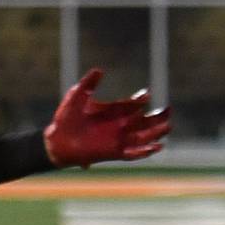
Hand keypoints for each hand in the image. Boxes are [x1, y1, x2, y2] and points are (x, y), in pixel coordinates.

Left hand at [43, 69, 171, 168]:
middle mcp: (117, 125)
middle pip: (144, 121)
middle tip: (168, 110)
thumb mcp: (76, 97)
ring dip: (156, 132)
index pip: (132, 105)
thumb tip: (99, 70)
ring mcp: (116, 139)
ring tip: (168, 126)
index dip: (140, 100)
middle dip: (157, 116)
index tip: (145, 95)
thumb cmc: (65, 119)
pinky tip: (158, 147)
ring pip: (142, 136)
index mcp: (112, 111)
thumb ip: (88, 84)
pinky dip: (145, 151)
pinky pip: (133, 153)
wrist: (56, 141)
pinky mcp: (113, 152)